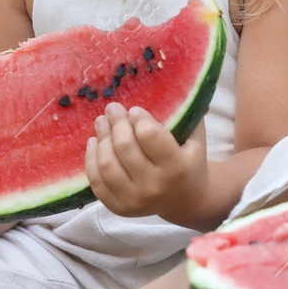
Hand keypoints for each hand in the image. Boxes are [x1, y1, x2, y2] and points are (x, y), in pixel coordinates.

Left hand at [86, 101, 209, 221]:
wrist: (187, 200)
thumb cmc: (189, 160)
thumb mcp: (196, 136)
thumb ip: (188, 111)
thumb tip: (178, 79)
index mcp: (176, 167)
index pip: (149, 136)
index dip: (138, 118)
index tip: (134, 110)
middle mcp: (155, 187)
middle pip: (124, 147)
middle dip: (116, 122)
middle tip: (112, 108)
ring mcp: (135, 201)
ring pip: (107, 164)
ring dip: (101, 138)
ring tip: (101, 122)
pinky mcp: (119, 208)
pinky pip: (97, 182)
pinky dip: (91, 159)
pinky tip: (93, 143)